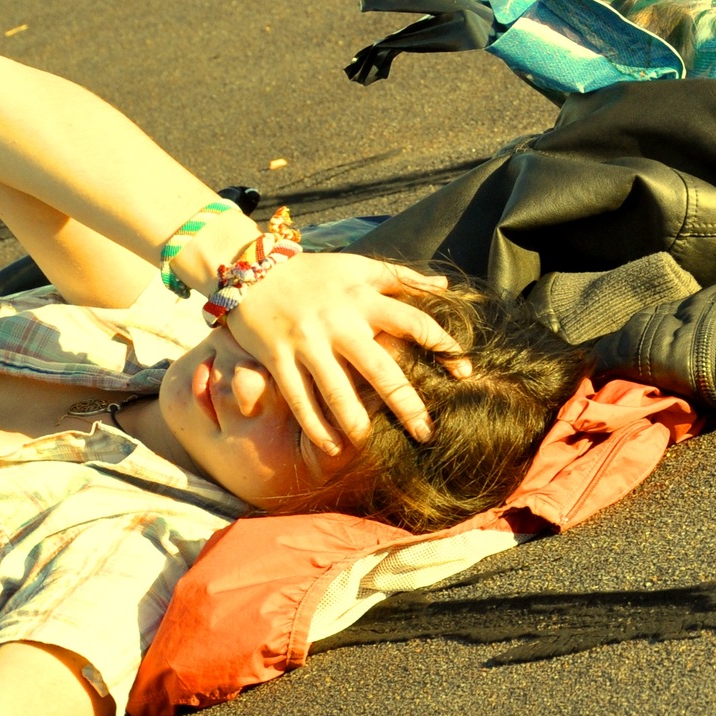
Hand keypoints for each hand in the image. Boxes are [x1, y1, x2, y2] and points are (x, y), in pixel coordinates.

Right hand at [222, 254, 468, 450]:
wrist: (251, 268)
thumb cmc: (314, 272)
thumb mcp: (359, 267)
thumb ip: (402, 278)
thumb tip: (446, 288)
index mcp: (363, 297)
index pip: (413, 323)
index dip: (443, 345)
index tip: (465, 371)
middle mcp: (338, 322)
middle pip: (380, 368)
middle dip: (405, 403)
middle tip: (426, 432)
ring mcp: (306, 342)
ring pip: (336, 391)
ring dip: (356, 422)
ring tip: (372, 445)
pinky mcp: (277, 358)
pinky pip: (298, 399)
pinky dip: (315, 427)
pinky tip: (332, 448)